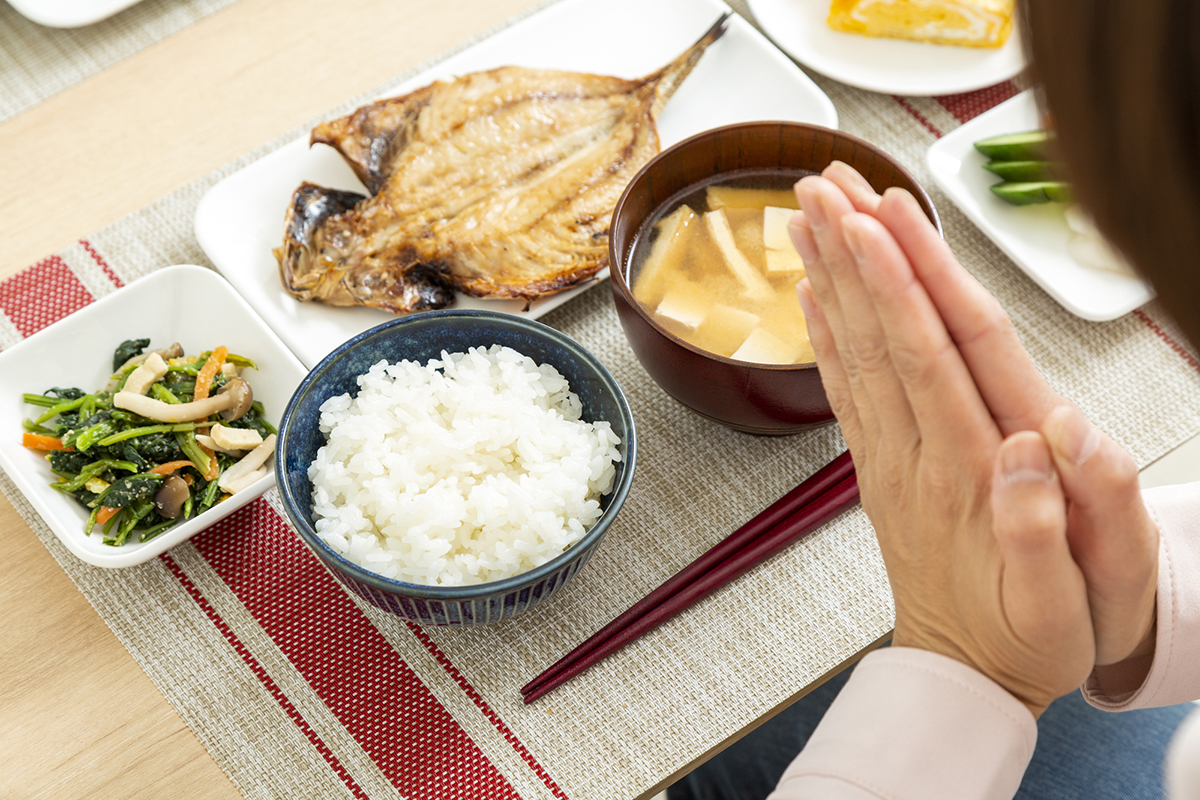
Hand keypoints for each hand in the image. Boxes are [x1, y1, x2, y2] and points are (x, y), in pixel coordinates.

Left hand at [815, 162, 1158, 666]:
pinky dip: (826, 338)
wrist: (967, 677)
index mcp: (970, 472)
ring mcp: (891, 460)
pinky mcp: (880, 470)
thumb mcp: (1074, 602)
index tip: (872, 221)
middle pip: (881, 337)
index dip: (902, 285)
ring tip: (807, 214)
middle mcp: (919, 453)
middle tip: (823, 183)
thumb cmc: (1031, 635)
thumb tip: (1043, 443)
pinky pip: (846, 392)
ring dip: (830, 278)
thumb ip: (1059, 525)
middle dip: (852, 254)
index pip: (931, 358)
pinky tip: (812, 294)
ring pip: (855, 353)